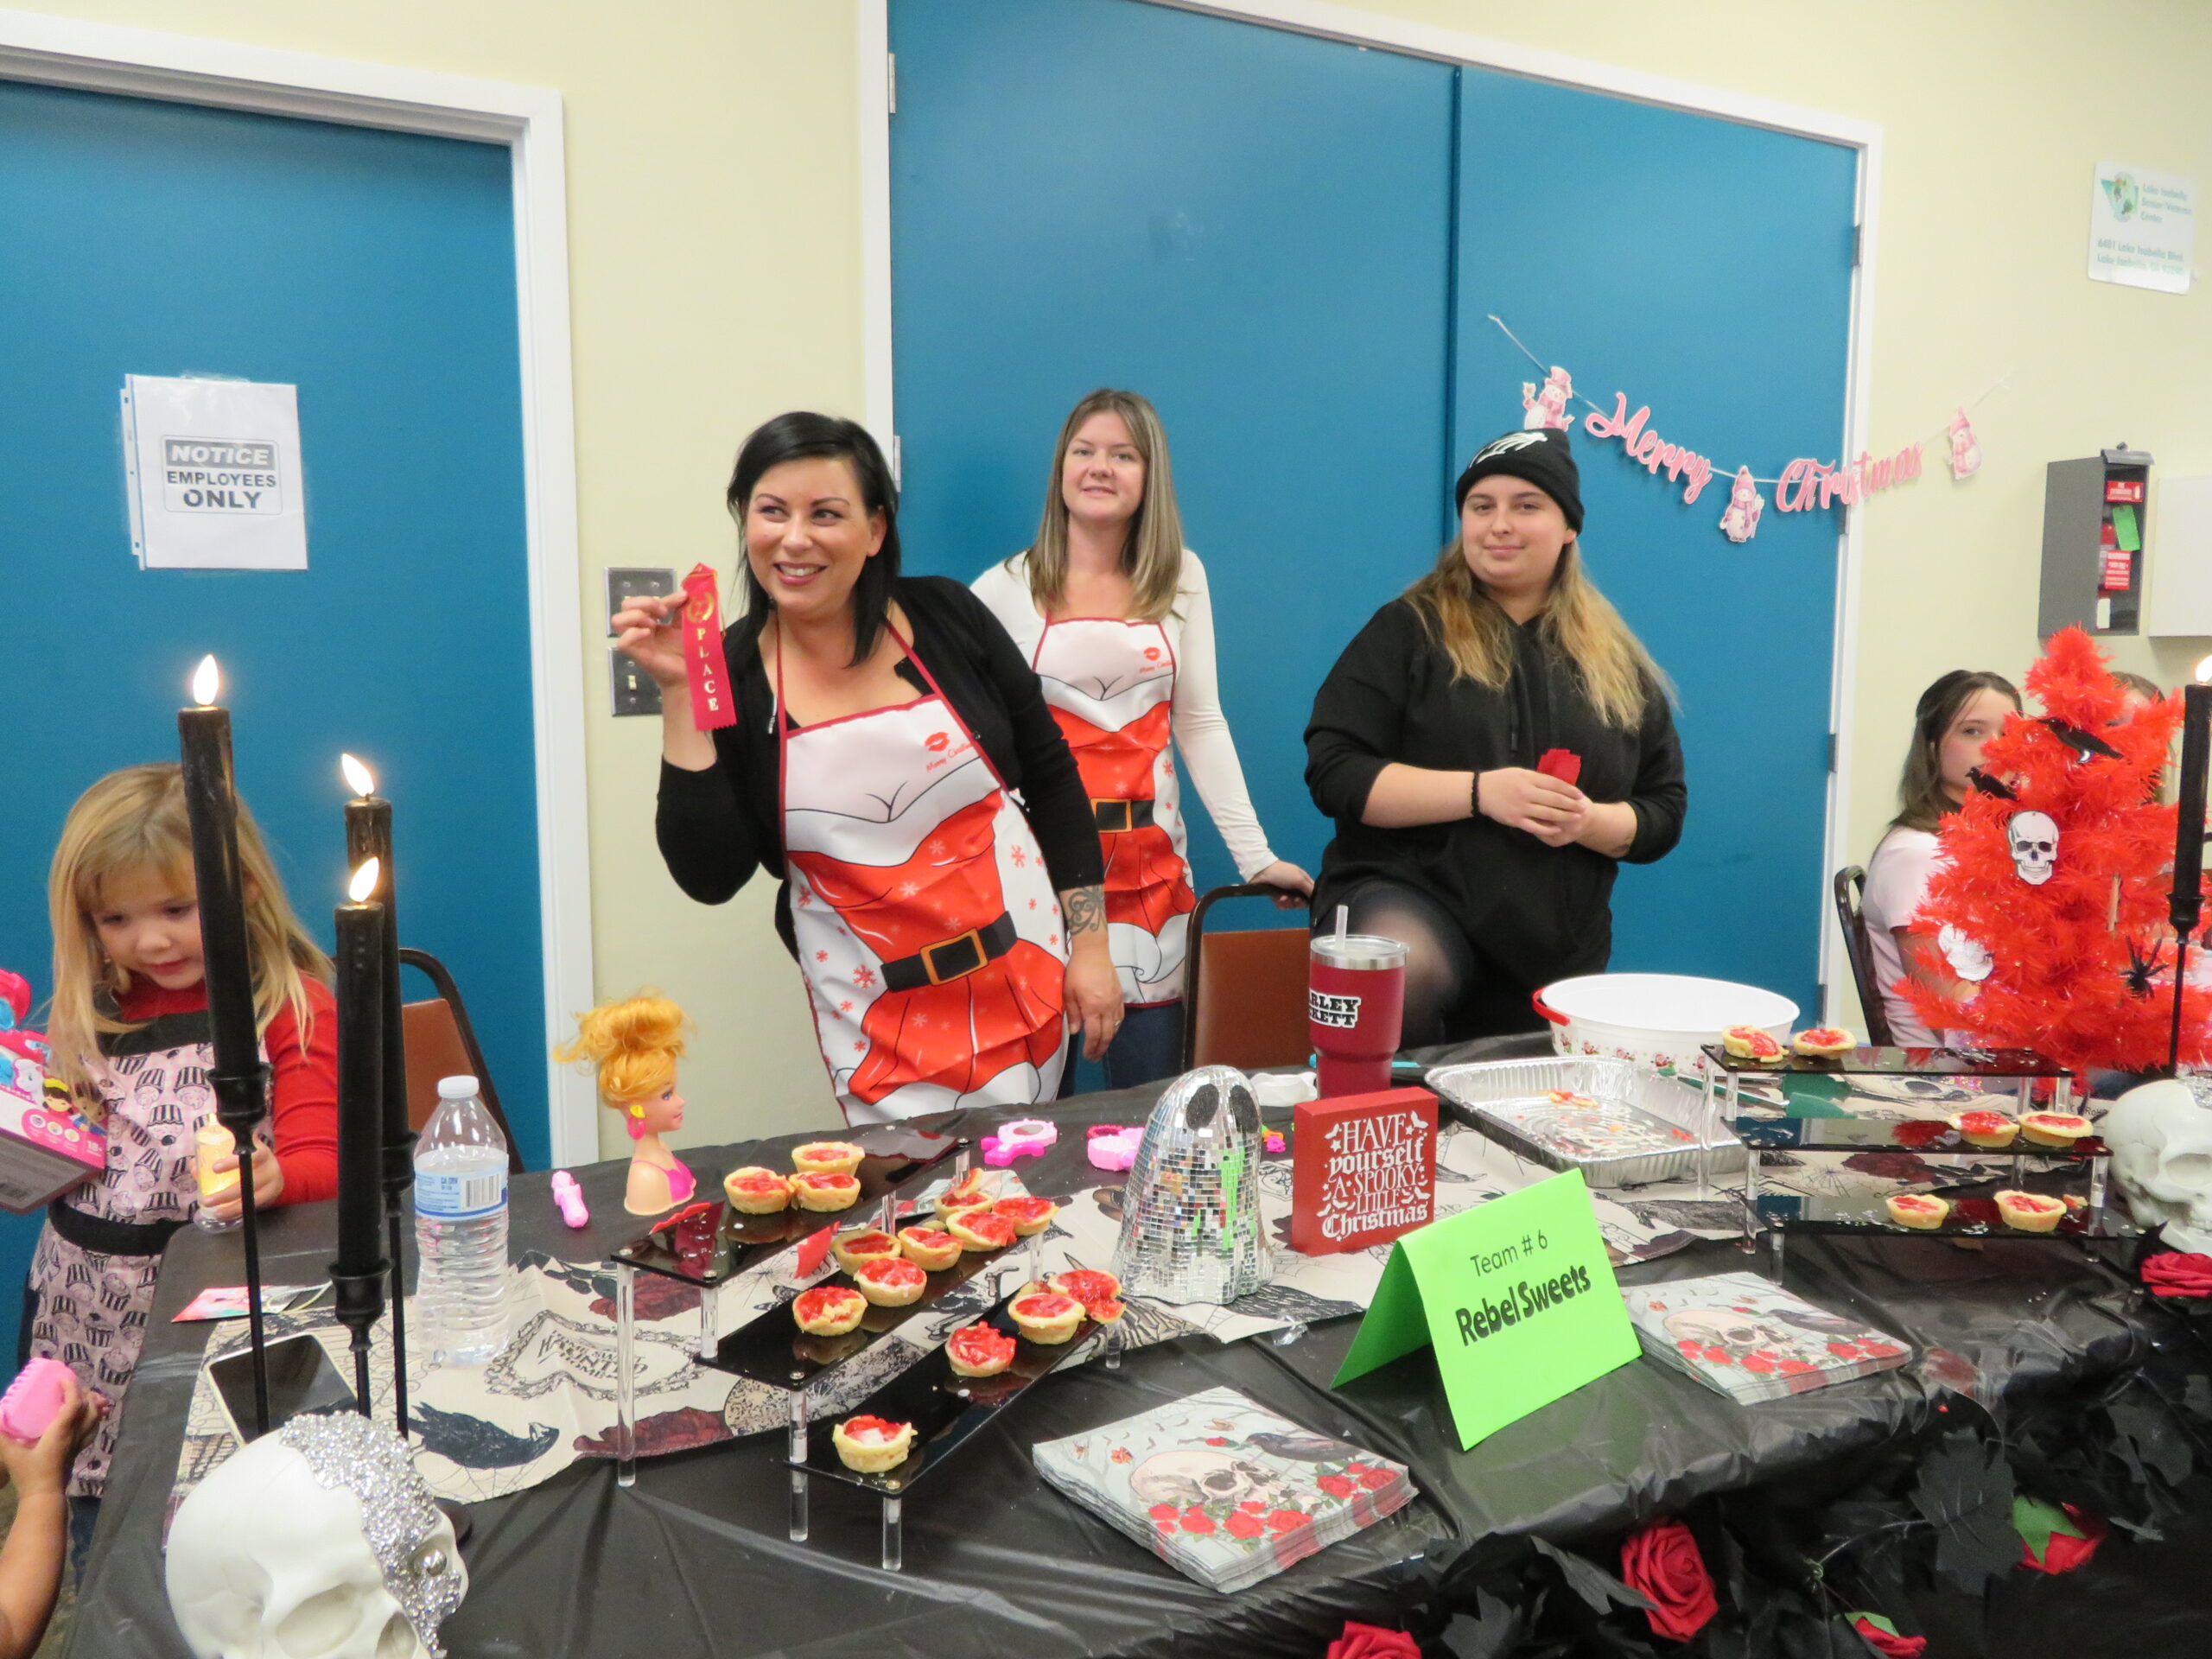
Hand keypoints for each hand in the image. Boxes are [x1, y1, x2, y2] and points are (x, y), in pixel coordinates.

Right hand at [0, 1372, 101, 1502]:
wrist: (44, 1496)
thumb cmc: (29, 1475)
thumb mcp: (11, 1455)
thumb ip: (1, 1438)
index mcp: (61, 1432)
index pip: (74, 1404)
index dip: (71, 1388)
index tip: (62, 1379)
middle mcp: (75, 1435)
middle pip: (91, 1408)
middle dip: (84, 1393)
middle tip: (70, 1387)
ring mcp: (79, 1443)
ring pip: (95, 1419)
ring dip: (92, 1405)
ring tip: (82, 1397)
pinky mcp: (79, 1451)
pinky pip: (92, 1430)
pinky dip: (92, 1418)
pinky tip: (83, 1418)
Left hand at [204, 1136, 283, 1222]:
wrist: (275, 1173)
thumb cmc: (250, 1160)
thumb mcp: (239, 1152)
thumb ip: (215, 1156)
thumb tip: (194, 1167)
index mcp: (260, 1151)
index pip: (251, 1153)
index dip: (233, 1162)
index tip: (214, 1168)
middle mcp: (269, 1166)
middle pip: (250, 1180)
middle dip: (226, 1193)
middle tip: (206, 1200)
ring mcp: (272, 1182)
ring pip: (251, 1196)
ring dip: (231, 1207)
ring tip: (213, 1212)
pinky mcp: (271, 1195)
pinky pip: (253, 1205)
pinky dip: (237, 1211)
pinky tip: (223, 1215)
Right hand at [611, 591, 690, 689]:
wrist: (692, 672)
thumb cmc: (687, 650)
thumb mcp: (686, 625)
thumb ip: (683, 609)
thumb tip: (685, 592)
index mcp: (651, 621)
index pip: (647, 601)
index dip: (664, 597)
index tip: (682, 598)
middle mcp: (640, 629)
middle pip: (626, 604)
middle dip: (644, 602)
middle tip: (662, 612)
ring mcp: (636, 642)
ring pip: (617, 621)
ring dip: (635, 616)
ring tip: (652, 624)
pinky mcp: (637, 655)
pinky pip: (622, 642)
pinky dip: (633, 634)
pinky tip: (648, 635)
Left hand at [1062, 940, 1124, 1062]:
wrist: (1094, 952)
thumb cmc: (1076, 971)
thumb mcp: (1068, 992)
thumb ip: (1072, 1013)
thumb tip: (1075, 1032)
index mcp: (1092, 1008)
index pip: (1094, 1035)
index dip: (1091, 1048)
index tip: (1087, 1056)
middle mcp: (1107, 1008)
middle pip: (1107, 1035)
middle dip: (1101, 1048)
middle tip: (1094, 1058)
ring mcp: (1115, 1002)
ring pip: (1116, 1027)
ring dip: (1109, 1039)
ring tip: (1101, 1047)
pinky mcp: (1120, 995)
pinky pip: (1120, 1016)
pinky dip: (1116, 1026)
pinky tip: (1111, 1029)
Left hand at [1251, 860, 1313, 908]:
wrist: (1261, 872)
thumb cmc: (1283, 873)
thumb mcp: (1299, 879)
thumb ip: (1309, 888)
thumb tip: (1316, 896)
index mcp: (1303, 880)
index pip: (1311, 893)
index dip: (1310, 898)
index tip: (1306, 900)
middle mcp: (1295, 887)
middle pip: (1302, 901)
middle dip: (1298, 902)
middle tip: (1294, 899)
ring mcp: (1286, 892)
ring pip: (1292, 905)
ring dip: (1288, 902)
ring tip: (1282, 897)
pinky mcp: (1276, 897)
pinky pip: (1282, 906)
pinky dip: (1280, 904)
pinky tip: (1277, 899)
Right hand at [1475, 768, 1586, 847]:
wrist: (1480, 792)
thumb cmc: (1501, 780)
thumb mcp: (1519, 772)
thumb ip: (1536, 778)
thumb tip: (1556, 782)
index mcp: (1529, 778)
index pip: (1555, 784)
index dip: (1569, 790)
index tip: (1580, 795)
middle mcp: (1527, 792)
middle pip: (1555, 800)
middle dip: (1571, 804)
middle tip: (1582, 808)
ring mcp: (1521, 807)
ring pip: (1548, 813)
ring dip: (1564, 816)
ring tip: (1575, 818)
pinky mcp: (1515, 819)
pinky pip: (1534, 826)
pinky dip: (1547, 828)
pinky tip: (1557, 829)